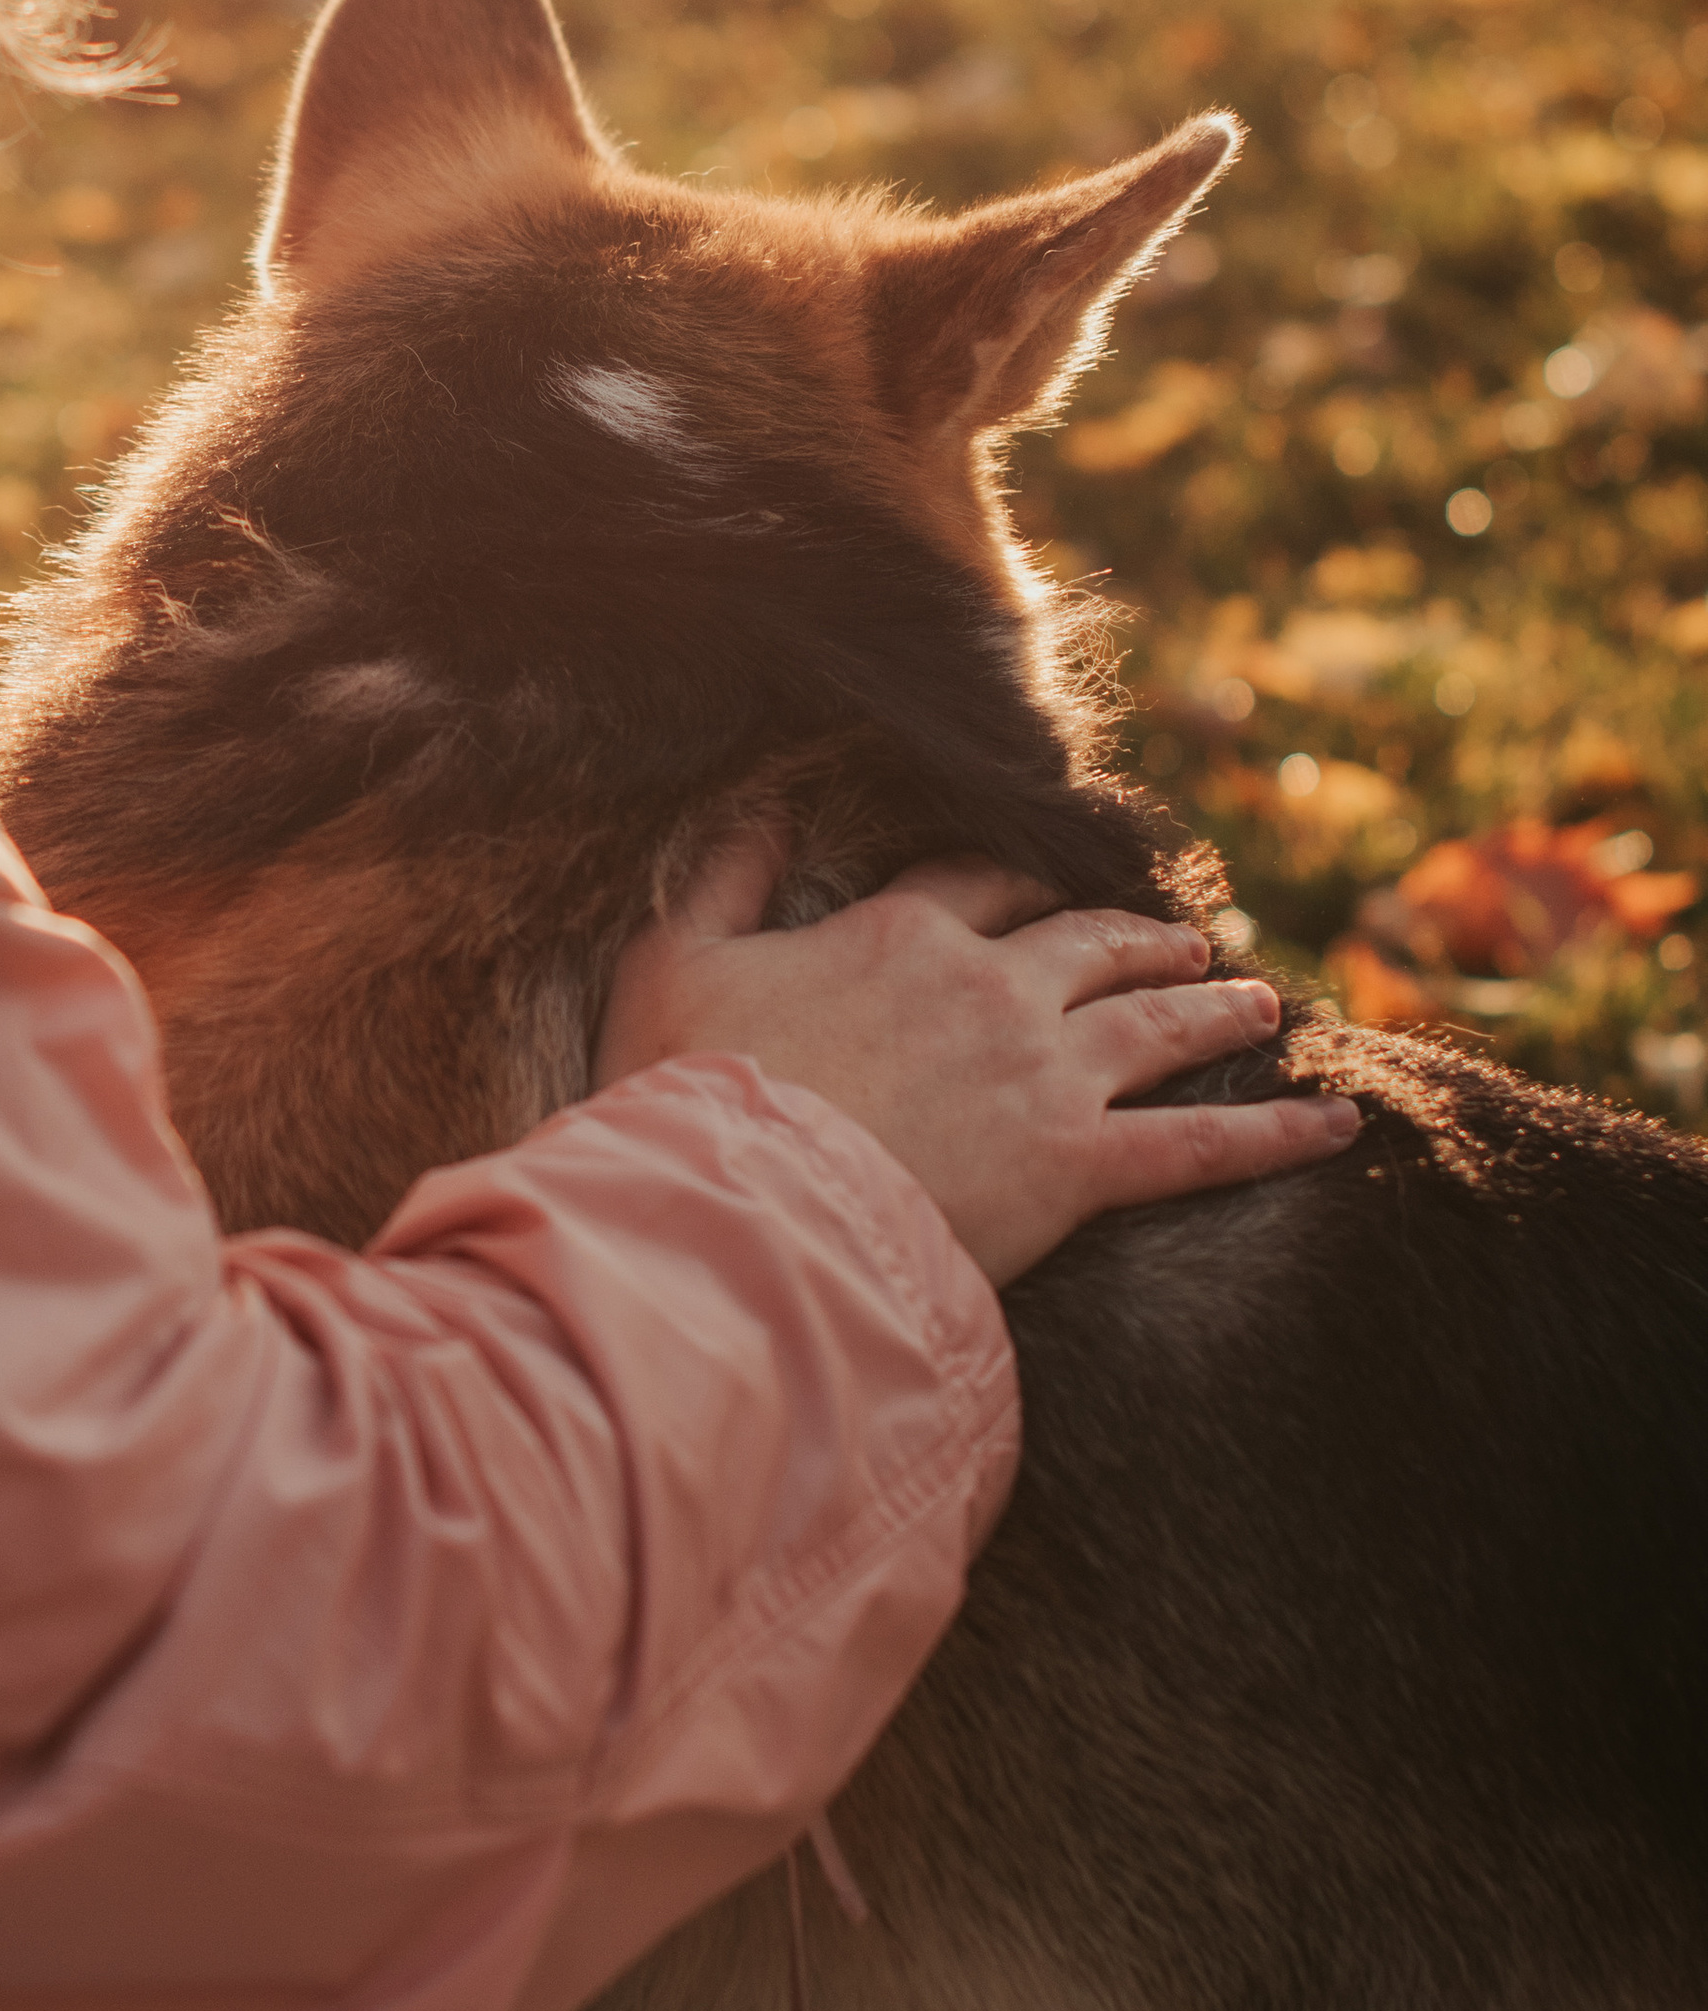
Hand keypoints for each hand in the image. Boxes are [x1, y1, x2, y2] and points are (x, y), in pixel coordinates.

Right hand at [596, 835, 1361, 1287]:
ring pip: (1156, 1026)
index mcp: (902, 933)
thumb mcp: (674, 959)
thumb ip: (724, 875)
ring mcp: (1045, 1075)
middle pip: (1090, 944)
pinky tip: (1338, 1124)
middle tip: (1188, 943)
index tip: (1042, 884)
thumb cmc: (692, 1094)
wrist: (744, 1207)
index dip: (1016, 882)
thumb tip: (760, 803)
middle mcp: (992, 988)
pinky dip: (1276, 1134)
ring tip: (1254, 998)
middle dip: (1143, 940)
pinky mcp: (1079, 1166)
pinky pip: (1200, 1146)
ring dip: (1213, 1005)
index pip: (975, 884)